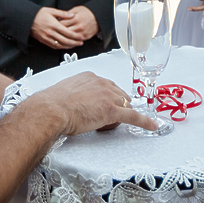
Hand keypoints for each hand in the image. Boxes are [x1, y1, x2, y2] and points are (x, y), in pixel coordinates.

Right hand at [31, 7, 84, 48]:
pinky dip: (61, 47)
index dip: (76, 36)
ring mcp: (47, 38)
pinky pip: (54, 46)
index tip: (81, 37)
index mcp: (54, 25)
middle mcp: (51, 33)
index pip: (68, 32)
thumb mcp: (51, 10)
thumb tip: (72, 15)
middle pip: (65, 40)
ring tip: (75, 45)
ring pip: (60, 45)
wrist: (27, 19)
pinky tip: (65, 46)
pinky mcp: (43, 41)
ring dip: (69, 46)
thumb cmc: (39, 14)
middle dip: (75, 42)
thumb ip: (63, 13)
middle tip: (81, 43)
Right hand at [38, 71, 156, 134]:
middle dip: (115, 107)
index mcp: (90, 77)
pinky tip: (152, 125)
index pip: (108, 87)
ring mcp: (109, 96)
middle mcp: (102, 83)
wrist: (51, 110)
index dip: (107, 99)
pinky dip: (144, 121)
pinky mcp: (113, 111)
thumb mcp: (64, 93)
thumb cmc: (51, 105)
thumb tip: (73, 103)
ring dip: (119, 116)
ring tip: (103, 125)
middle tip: (100, 118)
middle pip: (119, 96)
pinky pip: (133, 116)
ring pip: (124, 107)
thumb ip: (75, 95)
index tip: (103, 105)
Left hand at [56, 6, 98, 40]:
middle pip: (65, 32)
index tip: (52, 25)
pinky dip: (70, 42)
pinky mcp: (85, 37)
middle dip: (58, 32)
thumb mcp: (77, 9)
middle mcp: (78, 26)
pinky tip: (65, 42)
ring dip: (63, 39)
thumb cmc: (87, 12)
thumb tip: (59, 17)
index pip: (62, 23)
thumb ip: (67, 14)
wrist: (99, 17)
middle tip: (53, 32)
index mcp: (75, 19)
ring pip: (70, 38)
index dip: (55, 25)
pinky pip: (75, 42)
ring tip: (57, 38)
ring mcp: (82, 32)